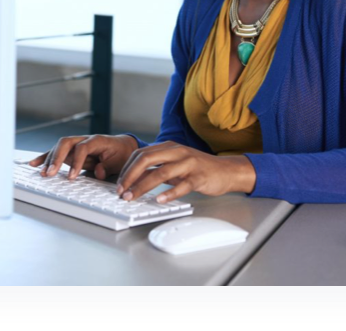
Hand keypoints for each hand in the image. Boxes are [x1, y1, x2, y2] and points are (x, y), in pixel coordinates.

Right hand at [29, 134, 137, 180]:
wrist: (123, 146)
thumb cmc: (121, 154)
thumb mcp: (119, 161)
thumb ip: (108, 167)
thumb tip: (97, 172)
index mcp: (98, 140)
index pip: (83, 147)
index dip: (76, 161)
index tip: (72, 176)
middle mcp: (84, 139)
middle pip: (66, 143)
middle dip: (57, 157)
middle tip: (51, 173)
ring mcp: (77, 143)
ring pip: (59, 147)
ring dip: (50, 159)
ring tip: (43, 173)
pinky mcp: (72, 150)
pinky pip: (57, 152)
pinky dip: (45, 157)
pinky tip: (34, 164)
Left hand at [116, 141, 255, 202]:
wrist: (226, 171)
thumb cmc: (199, 168)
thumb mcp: (175, 164)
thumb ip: (157, 168)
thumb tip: (134, 179)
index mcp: (169, 147)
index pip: (141, 154)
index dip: (127, 169)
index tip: (119, 184)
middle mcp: (177, 151)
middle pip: (147, 159)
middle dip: (130, 176)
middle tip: (122, 192)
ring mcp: (189, 163)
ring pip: (162, 172)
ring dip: (143, 186)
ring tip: (133, 197)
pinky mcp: (199, 176)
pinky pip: (183, 185)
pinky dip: (169, 193)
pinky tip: (159, 200)